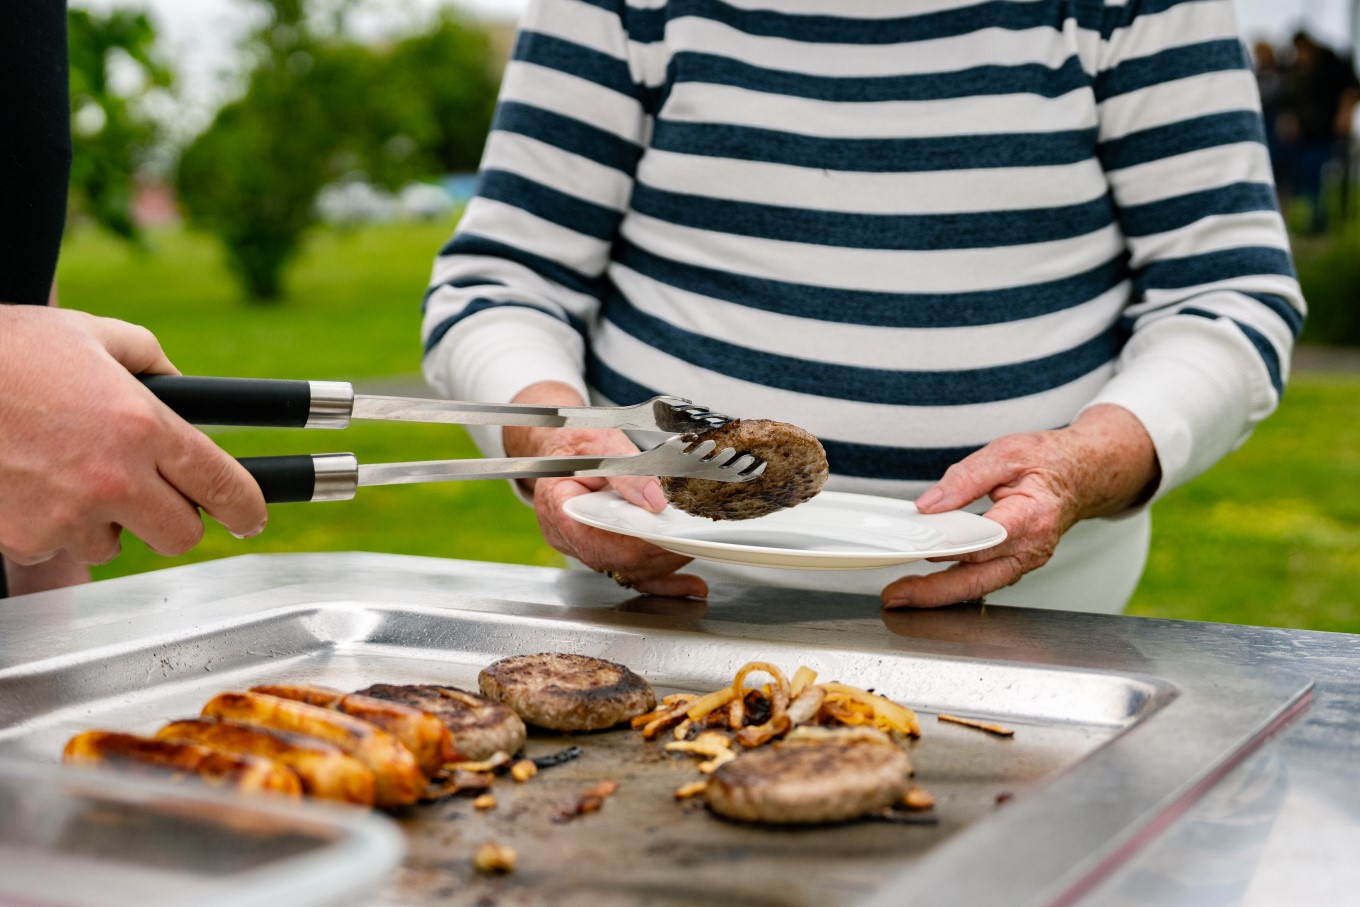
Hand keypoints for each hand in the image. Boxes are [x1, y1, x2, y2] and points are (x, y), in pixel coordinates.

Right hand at [0, 306, 267, 565]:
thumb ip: (151, 360)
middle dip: (176, 520)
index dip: (249, 508)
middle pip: (182, 536)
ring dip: (104, 520)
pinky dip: (51, 525)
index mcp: (143, 427)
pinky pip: (56, 546)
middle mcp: (113, 479)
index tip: (252, 517)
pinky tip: (32, 483)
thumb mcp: (93, 335)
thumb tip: (184, 388)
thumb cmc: (8, 352)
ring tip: (69, 473)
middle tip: (157, 498)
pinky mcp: (26, 540)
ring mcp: (68, 515)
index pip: (225, 485)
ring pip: (114, 544)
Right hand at [503, 381, 707, 597]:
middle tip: (693, 542)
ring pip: (628, 570)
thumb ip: (626, 471)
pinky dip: (663, 580)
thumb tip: (654, 498)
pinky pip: (632, 574)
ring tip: (694, 549)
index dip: (637, 545)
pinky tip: (688, 585)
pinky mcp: (603, 550)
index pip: (598, 542)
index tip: (671, 538)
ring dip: (664, 564)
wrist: (563, 443)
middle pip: (617, 562)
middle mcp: (568, 536)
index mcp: (559, 508)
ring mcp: (585, 547)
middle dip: (659, 555)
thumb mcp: (602, 443)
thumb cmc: (577, 441)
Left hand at [881, 404, 1158, 608]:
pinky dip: (952, 588)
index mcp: (1032, 515)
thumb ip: (965, 478)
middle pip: (977, 577)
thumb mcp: (1006, 453)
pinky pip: (981, 582)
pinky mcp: (1014, 566)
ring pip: (977, 587)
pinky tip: (925, 588)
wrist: (1079, 475)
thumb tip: (929, 505)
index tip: (919, 549)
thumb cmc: (1047, 462)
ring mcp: (1024, 561)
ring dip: (937, 595)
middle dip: (933, 590)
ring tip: (900, 596)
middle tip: (896, 595)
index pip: (985, 538)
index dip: (951, 546)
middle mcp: (1031, 547)